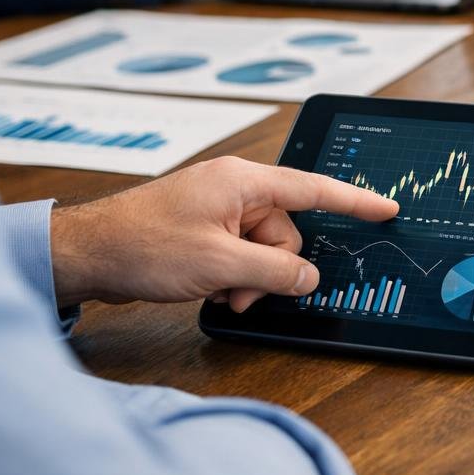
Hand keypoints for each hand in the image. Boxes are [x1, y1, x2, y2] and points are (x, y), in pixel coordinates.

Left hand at [49, 157, 399, 311]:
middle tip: (240, 291)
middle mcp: (234, 189)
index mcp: (243, 181)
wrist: (86, 254)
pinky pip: (239, 254)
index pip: (315, 189)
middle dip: (271, 269)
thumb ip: (273, 273)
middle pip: (286, 232)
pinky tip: (208, 289)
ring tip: (218, 293)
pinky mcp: (203, 230)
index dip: (356, 201)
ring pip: (263, 250)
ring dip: (248, 278)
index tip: (387, 208)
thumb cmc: (142, 245)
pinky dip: (232, 276)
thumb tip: (307, 281)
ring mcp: (217, 210)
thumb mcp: (219, 264)